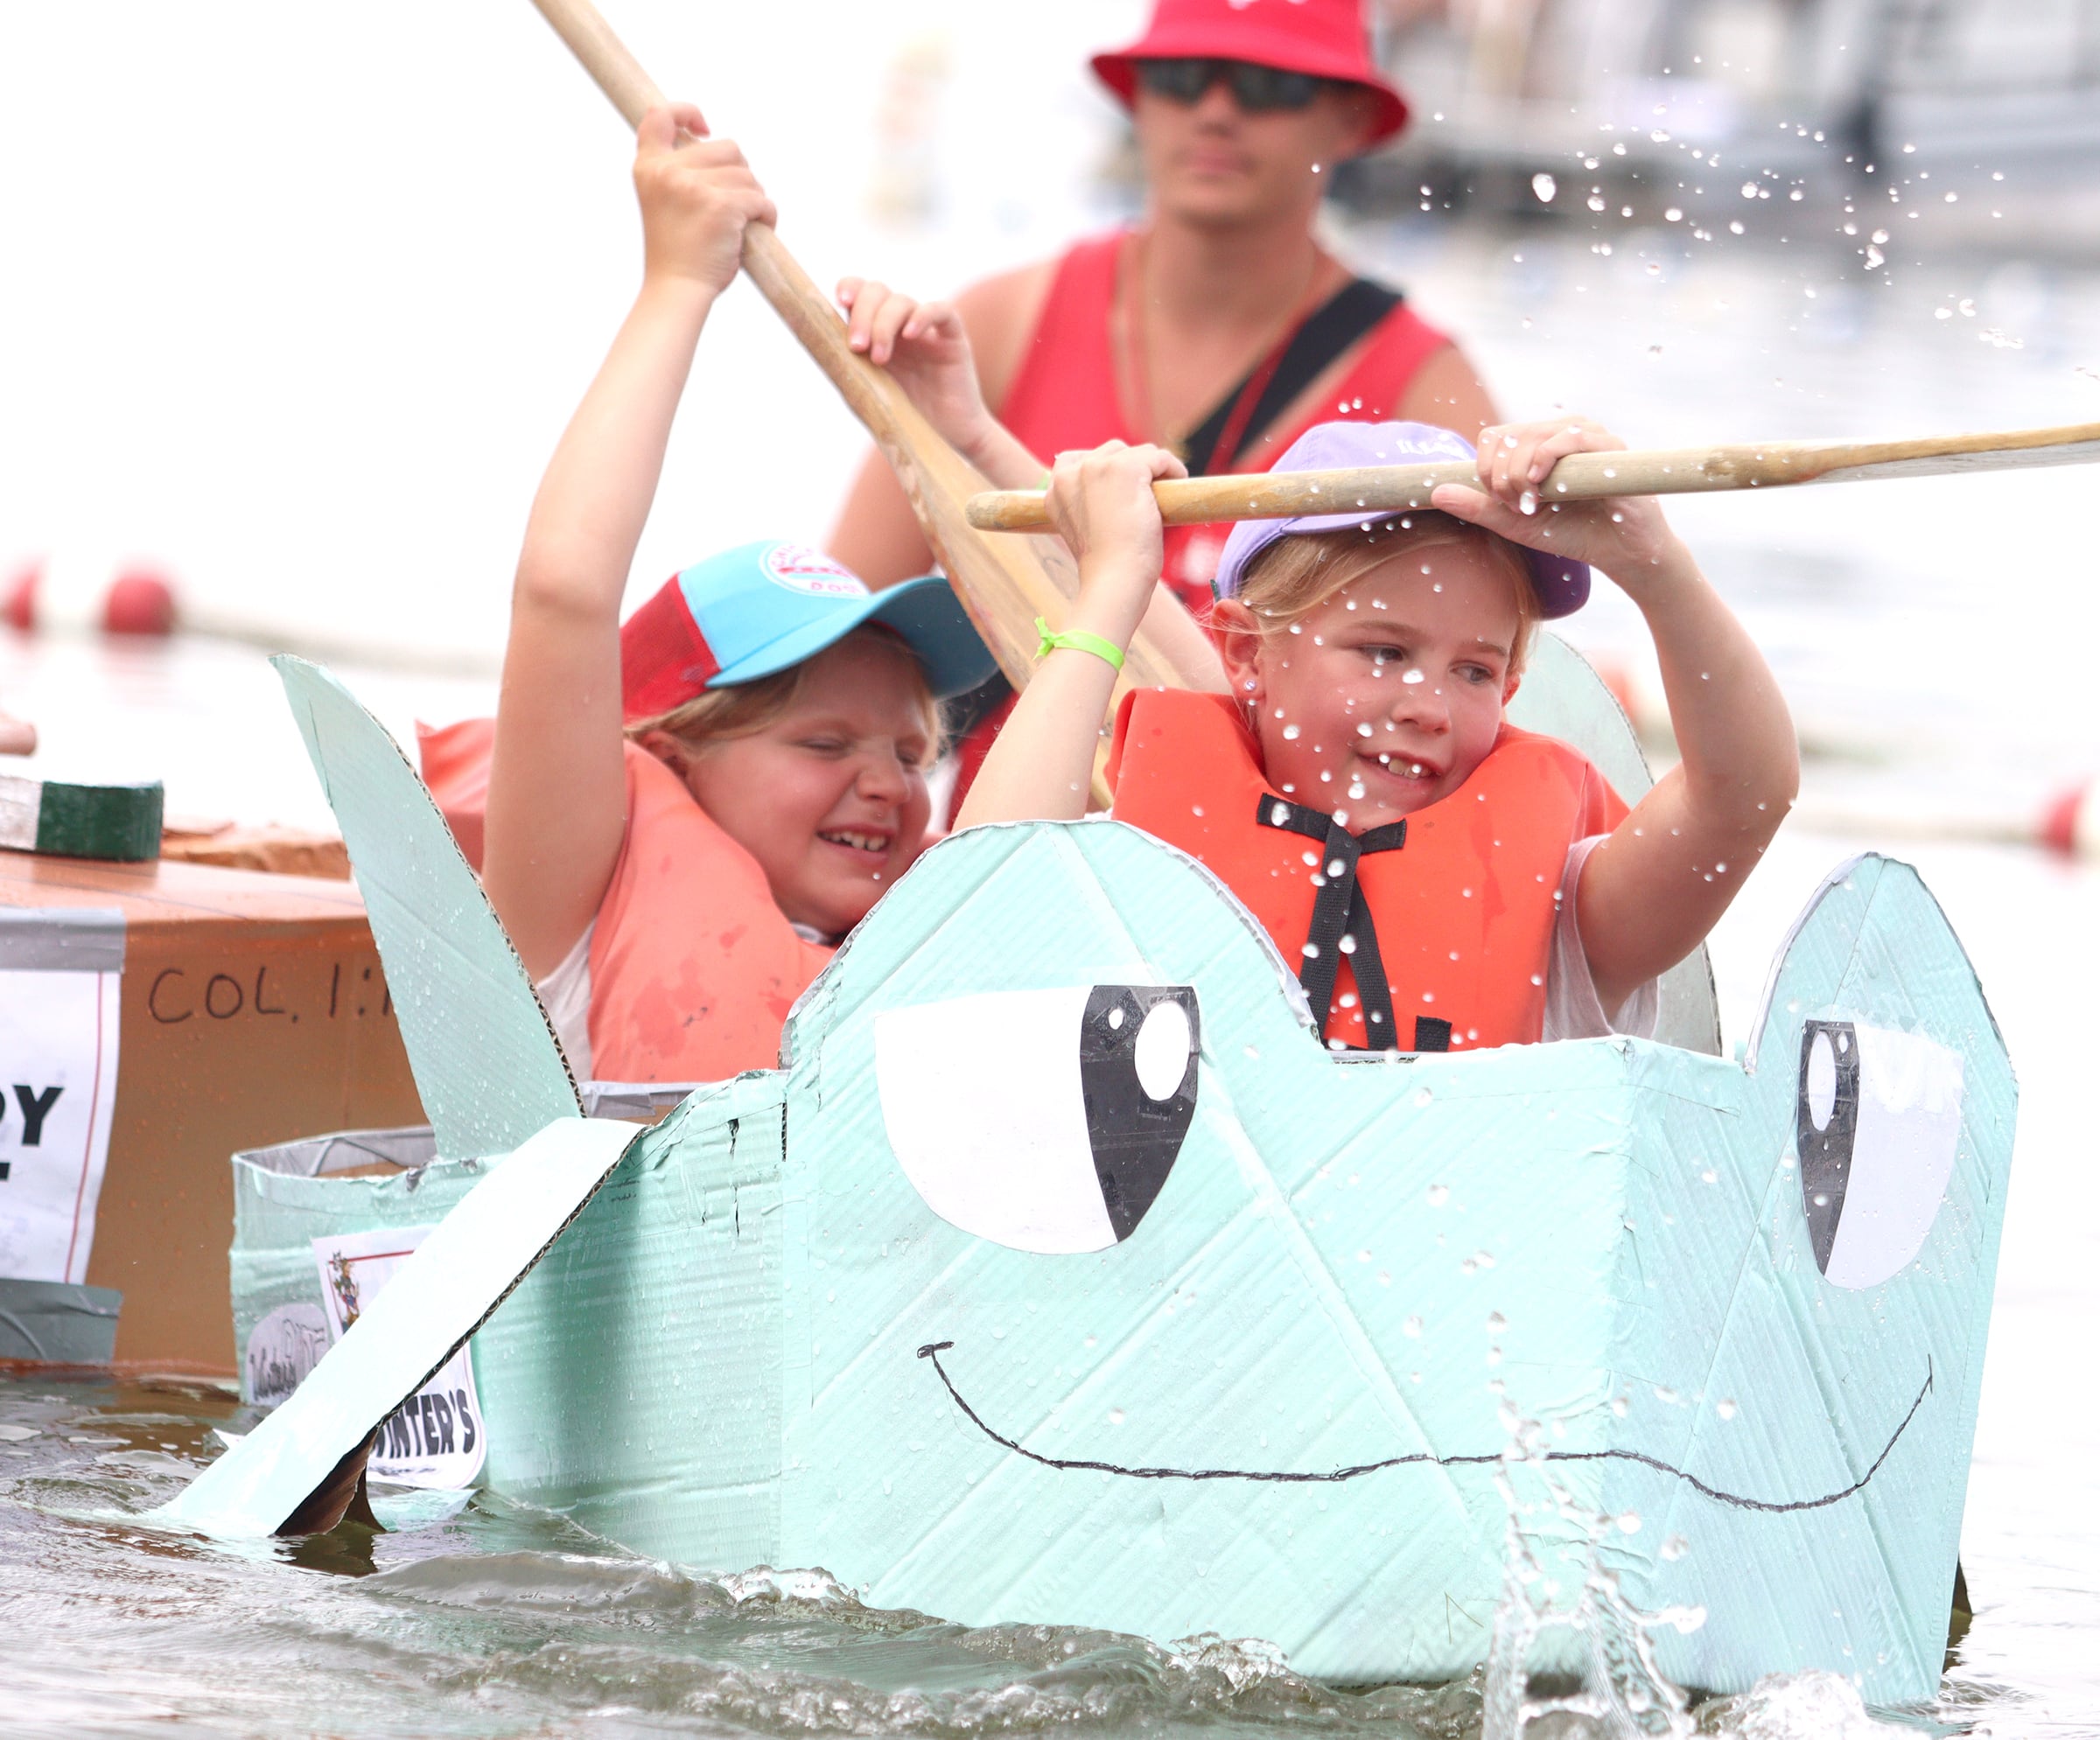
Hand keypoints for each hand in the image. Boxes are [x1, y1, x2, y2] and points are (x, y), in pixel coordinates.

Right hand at [633, 104, 776, 296]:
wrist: (676, 290)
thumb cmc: (677, 251)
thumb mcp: (663, 201)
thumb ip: (678, 171)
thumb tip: (711, 143)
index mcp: (648, 167)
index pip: (659, 116)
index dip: (687, 111)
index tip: (705, 128)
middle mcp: (667, 171)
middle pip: (726, 148)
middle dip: (739, 175)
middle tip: (732, 206)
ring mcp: (693, 187)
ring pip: (748, 175)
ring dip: (753, 198)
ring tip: (739, 224)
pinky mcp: (721, 206)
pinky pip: (760, 199)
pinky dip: (766, 215)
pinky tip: (756, 230)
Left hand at [835, 279, 995, 463]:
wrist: (945, 439)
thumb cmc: (904, 419)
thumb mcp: (866, 393)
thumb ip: (846, 368)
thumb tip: (817, 344)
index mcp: (875, 331)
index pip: (860, 292)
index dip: (849, 288)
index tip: (840, 301)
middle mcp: (899, 324)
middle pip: (878, 292)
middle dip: (863, 314)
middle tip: (857, 347)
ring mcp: (926, 329)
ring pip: (902, 301)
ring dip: (884, 326)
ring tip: (880, 360)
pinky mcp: (953, 337)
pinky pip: (941, 310)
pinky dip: (923, 316)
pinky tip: (910, 334)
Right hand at [1046, 441, 1184, 643]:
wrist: (1113, 581)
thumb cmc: (1106, 565)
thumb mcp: (1084, 528)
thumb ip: (1088, 503)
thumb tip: (1115, 491)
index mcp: (1054, 489)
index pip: (1080, 460)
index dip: (1108, 470)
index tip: (1124, 490)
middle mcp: (1070, 473)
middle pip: (1112, 452)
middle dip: (1133, 468)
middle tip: (1148, 494)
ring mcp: (1097, 467)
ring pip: (1137, 453)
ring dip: (1154, 469)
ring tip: (1163, 492)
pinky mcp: (1126, 468)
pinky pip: (1159, 456)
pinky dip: (1173, 468)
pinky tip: (1179, 481)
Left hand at [1429, 416, 1686, 591]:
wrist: (1621, 552)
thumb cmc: (1571, 533)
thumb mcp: (1516, 523)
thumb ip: (1478, 507)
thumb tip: (1435, 493)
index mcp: (1538, 443)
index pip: (1493, 437)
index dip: (1486, 469)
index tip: (1501, 502)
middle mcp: (1560, 431)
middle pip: (1508, 437)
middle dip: (1502, 477)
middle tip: (1518, 507)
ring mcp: (1587, 435)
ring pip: (1533, 436)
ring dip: (1520, 473)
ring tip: (1531, 502)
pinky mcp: (1610, 447)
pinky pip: (1571, 437)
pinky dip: (1547, 459)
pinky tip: (1541, 486)